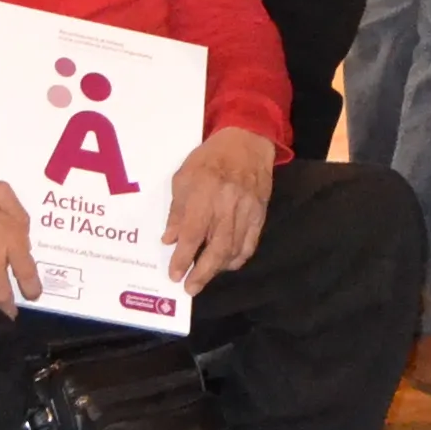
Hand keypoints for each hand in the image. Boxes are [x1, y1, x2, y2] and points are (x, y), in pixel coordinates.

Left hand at [166, 128, 279, 286]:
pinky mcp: (260, 213)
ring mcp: (248, 210)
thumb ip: (177, 210)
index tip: (174, 274)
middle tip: (190, 288)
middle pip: (217, 247)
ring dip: (218, 269)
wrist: (248, 141)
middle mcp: (228, 204)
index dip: (183, 257)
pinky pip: (250, 243)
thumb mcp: (184, 177)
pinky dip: (238, 258)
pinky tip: (226, 264)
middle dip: (202, 272)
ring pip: (235, 249)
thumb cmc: (210, 157)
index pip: (193, 233)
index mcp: (206, 192)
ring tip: (204, 277)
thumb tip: (170, 239)